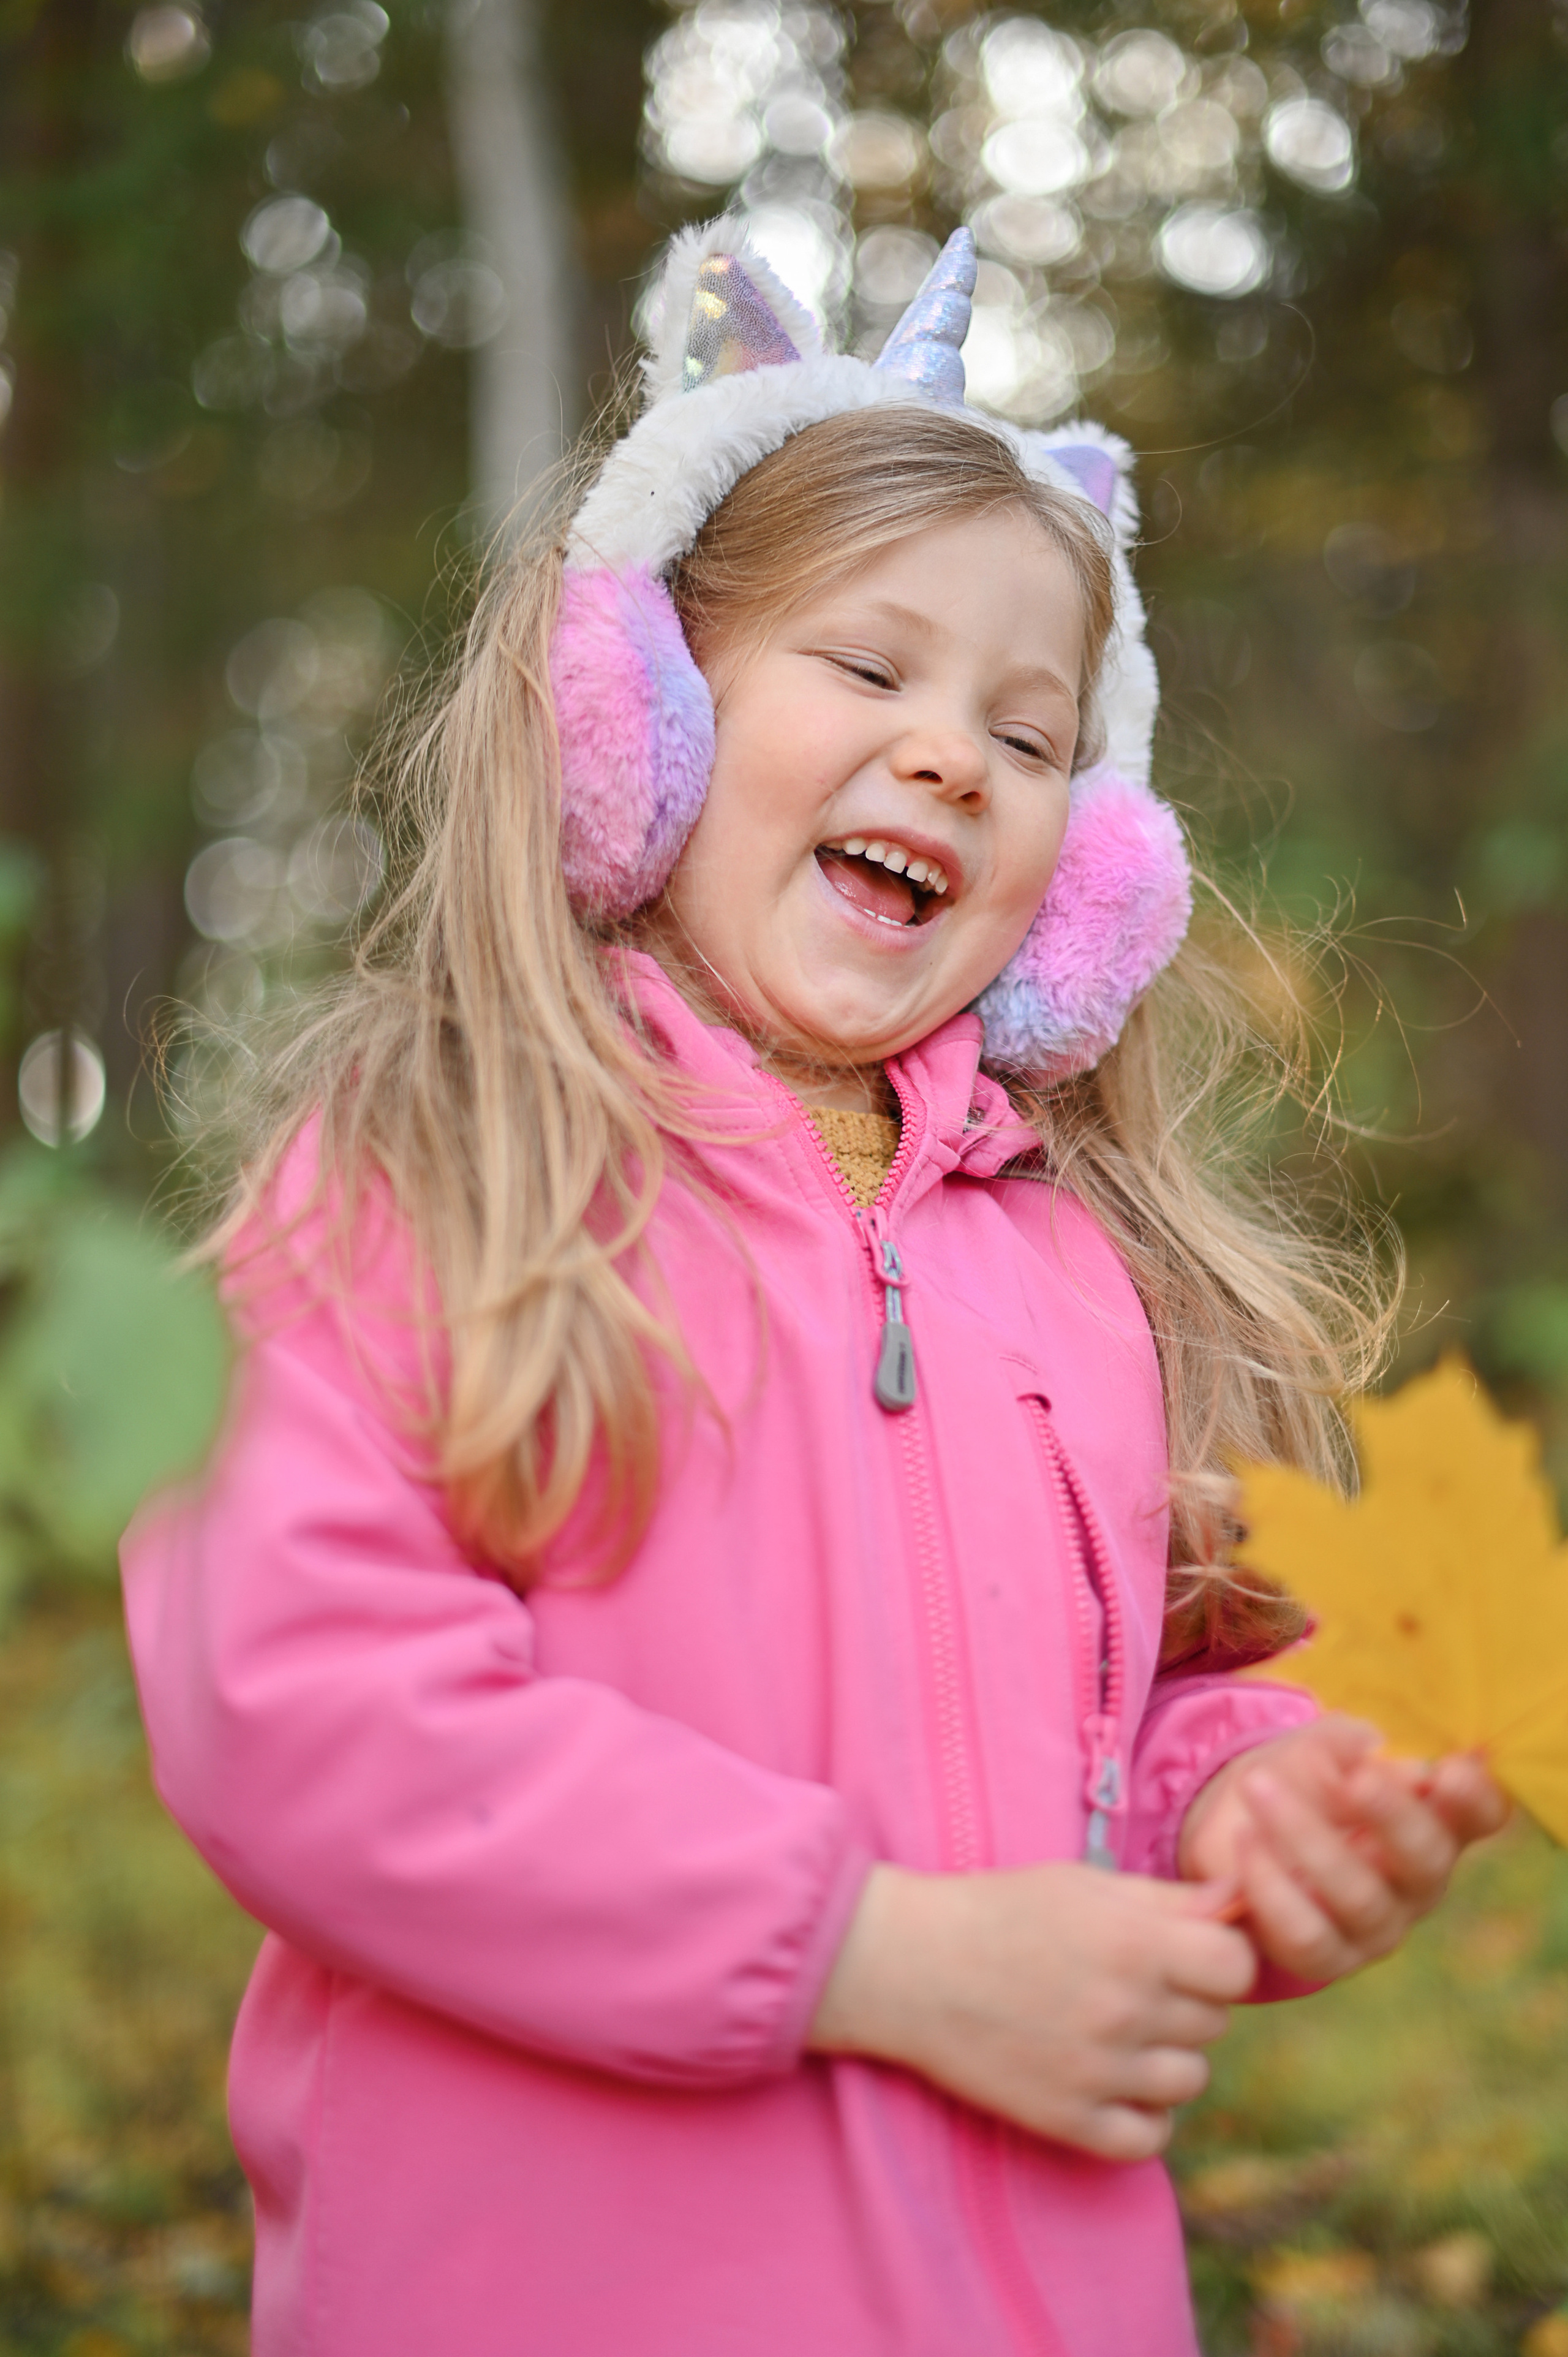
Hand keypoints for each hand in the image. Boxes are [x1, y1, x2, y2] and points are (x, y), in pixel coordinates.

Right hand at [808, 1860, 1255, 2161]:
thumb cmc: (998, 1911)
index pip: (1237, 1967)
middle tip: (1133, 1983)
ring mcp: (1097, 2072)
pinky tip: (1113, 2083)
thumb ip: (1167, 1898)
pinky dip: (1143, 2116)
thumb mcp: (1083, 1884)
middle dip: (1185, 2000)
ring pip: (1190, 2080)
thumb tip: (1237, 1904)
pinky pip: (1149, 2137)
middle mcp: (1124, 2010)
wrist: (908, 1966)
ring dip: (1165, 2056)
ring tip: (1118, 2031)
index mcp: (1132, 1942)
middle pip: (1213, 2022)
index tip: (1187, 1952)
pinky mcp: (1067, 2121)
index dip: (1218, 1957)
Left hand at [1178, 1715, 1508, 1983]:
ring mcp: (1376, 1927)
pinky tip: (1244, 1841)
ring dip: (1307, 1838)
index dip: (1474, 1799)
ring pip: (1360, 1898)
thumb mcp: (1325, 1747)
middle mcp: (1417, 1881)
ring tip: (1259, 1785)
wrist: (1238, 1822)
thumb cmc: (1303, 1776)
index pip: (1479, 1814)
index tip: (1450, 1772)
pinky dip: (1271, 1888)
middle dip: (1392, 1817)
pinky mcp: (1325, 1958)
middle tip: (1356, 1780)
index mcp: (1435, 1820)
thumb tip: (1398, 1772)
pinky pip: (1305, 1936)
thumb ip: (1353, 1752)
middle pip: (1426, 1859)